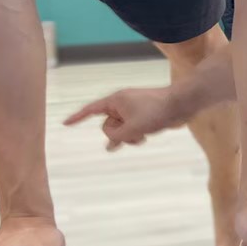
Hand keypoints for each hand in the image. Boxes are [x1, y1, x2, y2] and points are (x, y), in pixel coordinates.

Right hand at [64, 86, 179, 149]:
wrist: (181, 103)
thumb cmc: (157, 111)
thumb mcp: (132, 128)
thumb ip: (117, 137)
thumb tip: (110, 145)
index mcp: (116, 100)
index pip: (91, 110)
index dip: (77, 118)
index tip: (65, 124)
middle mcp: (122, 104)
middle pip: (108, 125)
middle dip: (118, 134)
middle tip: (134, 133)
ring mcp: (132, 110)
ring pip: (121, 130)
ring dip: (129, 137)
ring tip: (143, 136)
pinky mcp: (142, 116)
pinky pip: (131, 129)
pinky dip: (135, 135)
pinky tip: (144, 137)